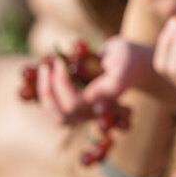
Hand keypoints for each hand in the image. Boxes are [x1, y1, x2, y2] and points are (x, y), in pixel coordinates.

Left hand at [34, 38, 152, 124]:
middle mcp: (91, 112)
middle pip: (60, 115)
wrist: (131, 61)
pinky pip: (54, 106)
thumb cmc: (129, 61)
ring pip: (55, 114)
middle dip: (48, 90)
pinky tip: (47, 71)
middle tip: (48, 65)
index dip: (60, 85)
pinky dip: (45, 90)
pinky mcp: (75, 103)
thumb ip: (113, 83)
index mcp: (102, 105)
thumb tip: (91, 98)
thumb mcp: (124, 66)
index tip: (59, 62)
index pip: (72, 105)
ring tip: (45, 67)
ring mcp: (83, 110)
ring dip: (44, 92)